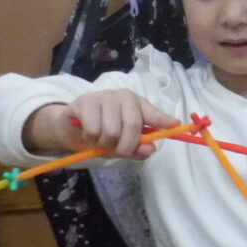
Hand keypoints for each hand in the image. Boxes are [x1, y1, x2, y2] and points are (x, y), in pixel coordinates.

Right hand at [24, 90, 177, 159]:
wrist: (71, 124)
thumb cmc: (104, 130)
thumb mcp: (123, 141)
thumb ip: (138, 147)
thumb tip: (151, 149)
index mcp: (137, 103)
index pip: (152, 113)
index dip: (162, 120)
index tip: (174, 125)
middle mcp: (122, 96)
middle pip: (132, 126)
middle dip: (126, 146)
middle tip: (118, 151)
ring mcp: (103, 96)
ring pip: (111, 132)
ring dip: (105, 144)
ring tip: (101, 140)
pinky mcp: (84, 102)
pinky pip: (93, 130)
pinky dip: (91, 139)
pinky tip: (88, 133)